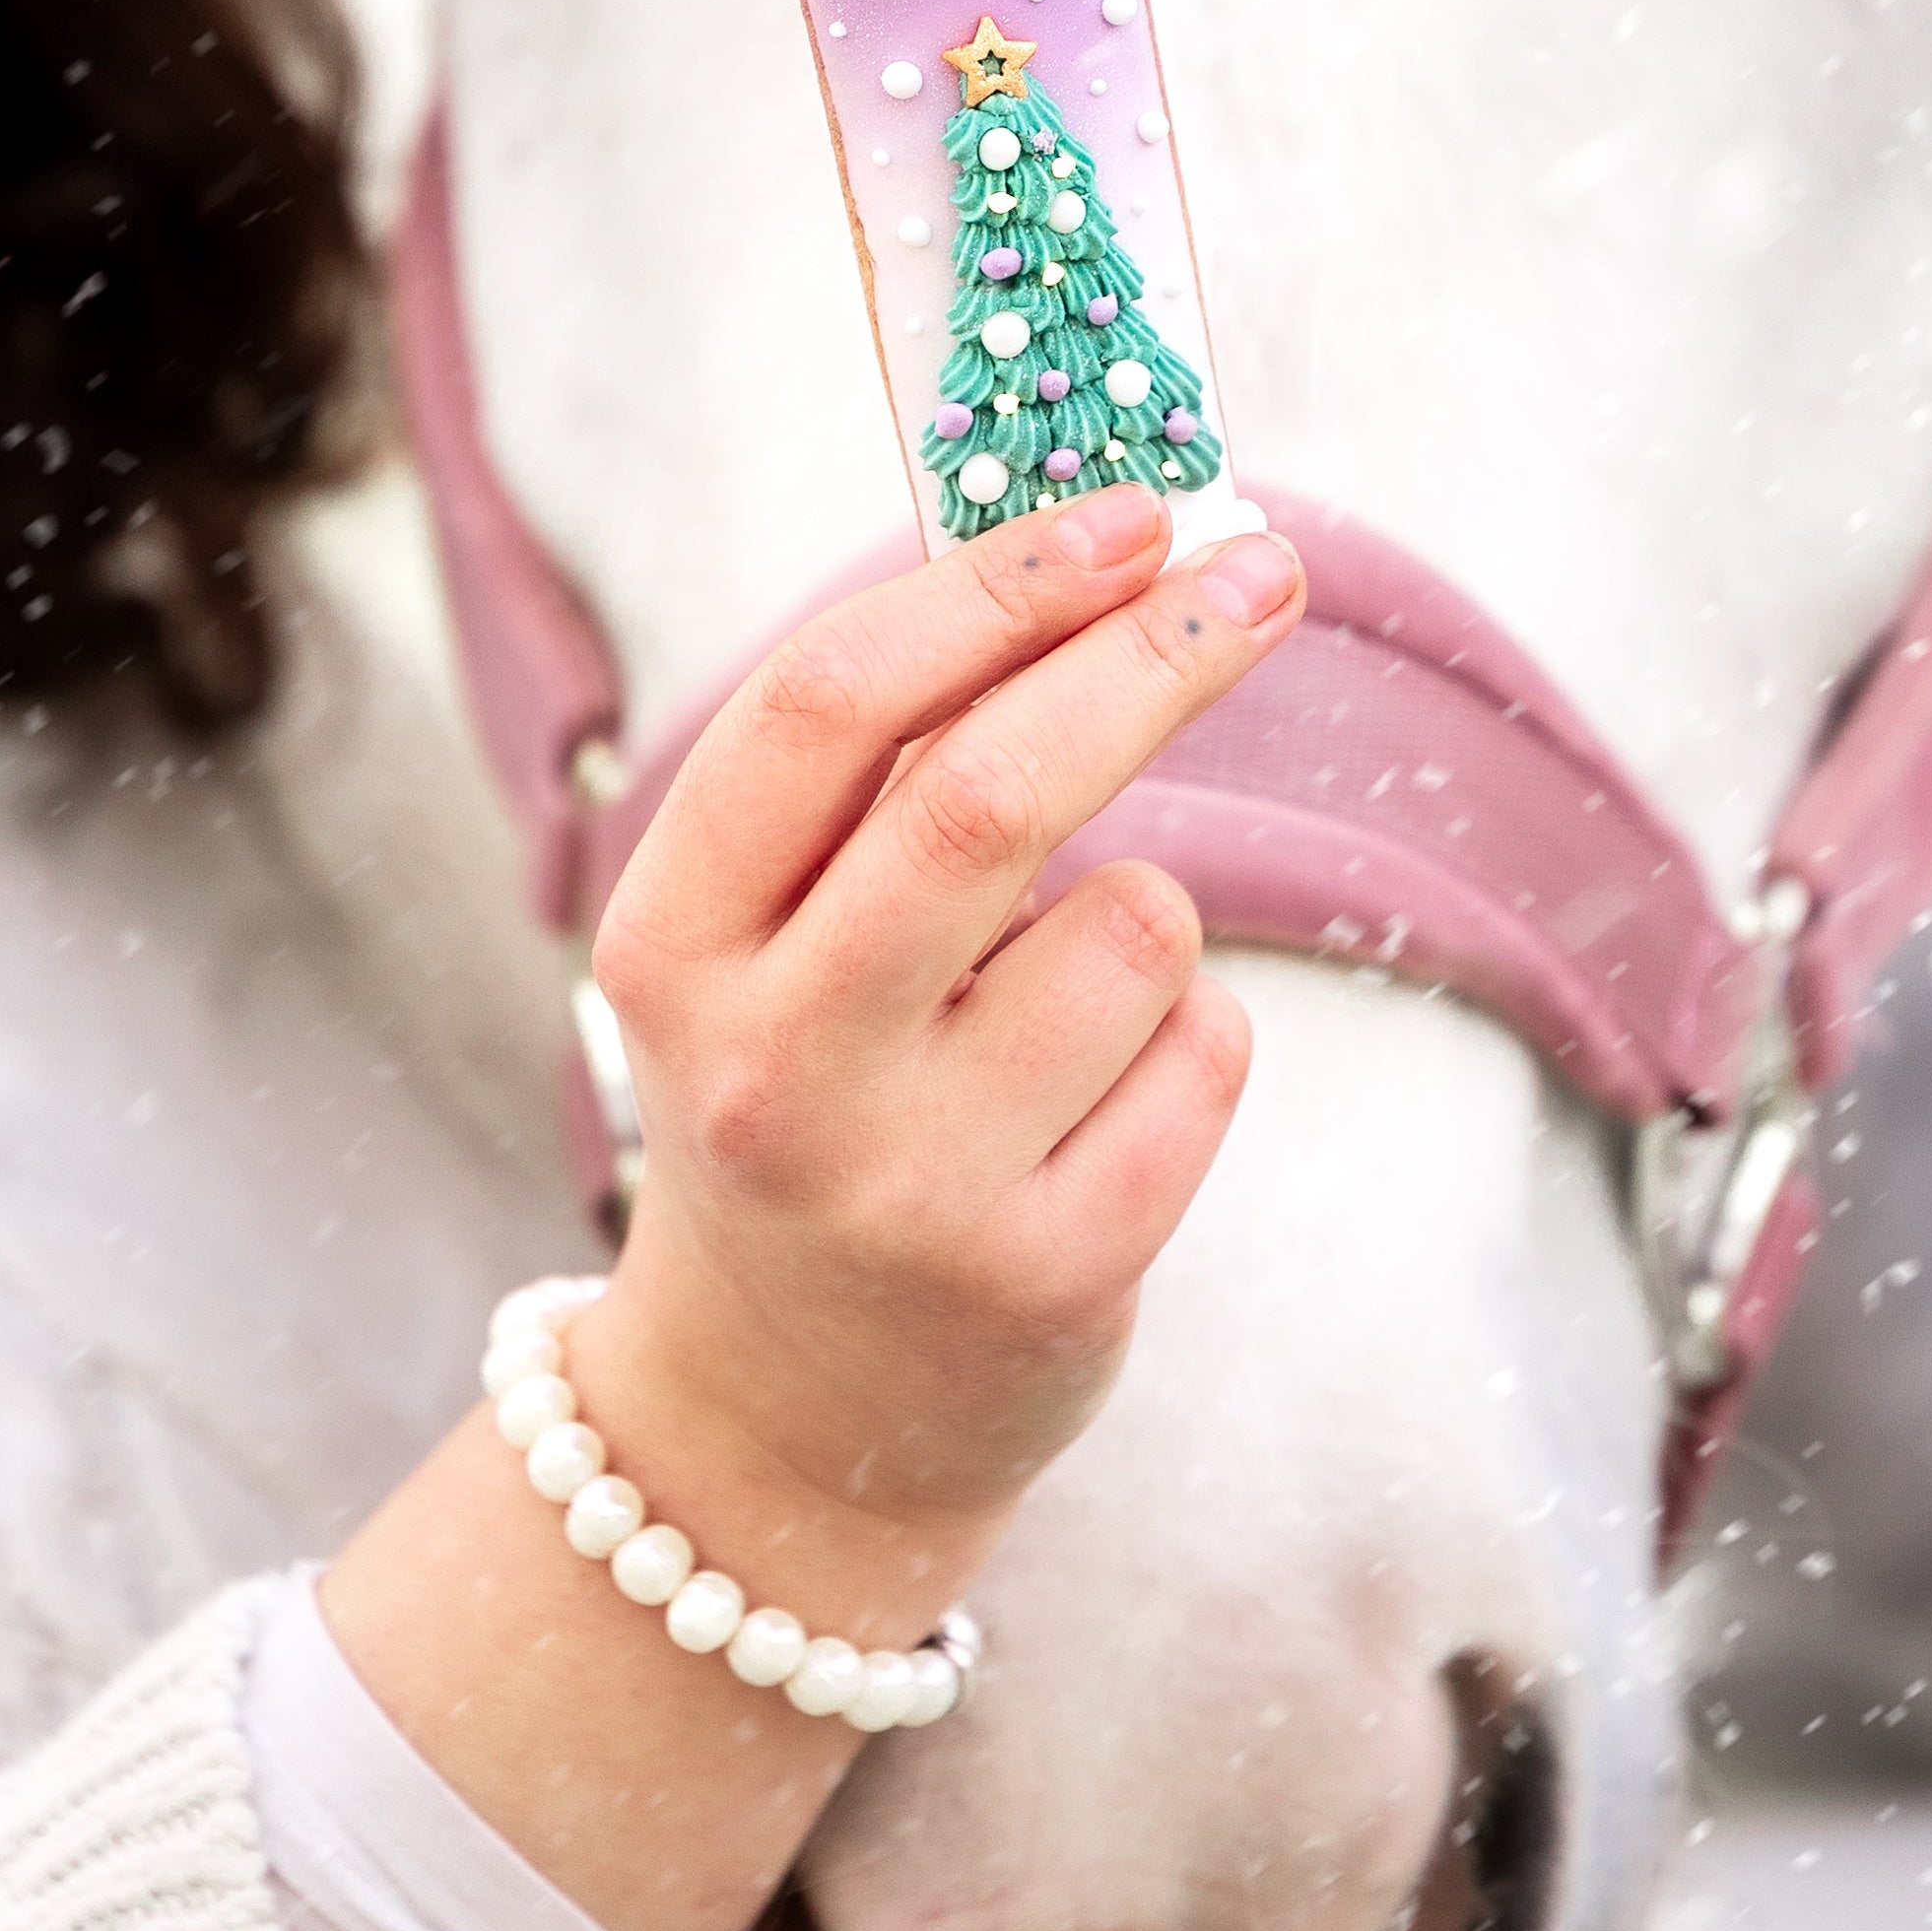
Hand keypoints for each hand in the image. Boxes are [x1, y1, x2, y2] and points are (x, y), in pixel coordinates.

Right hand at [318, 481, 1300, 1930]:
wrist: (782, 1419)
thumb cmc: (798, 1101)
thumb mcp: (756, 947)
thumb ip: (868, 778)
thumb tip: (1079, 553)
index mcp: (672, 943)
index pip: (825, 706)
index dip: (992, 584)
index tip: (1126, 511)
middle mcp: (772, 1064)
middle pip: (993, 790)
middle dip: (1150, 653)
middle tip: (1259, 570)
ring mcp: (909, 1184)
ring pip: (1138, 923)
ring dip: (1148, 910)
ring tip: (1063, 996)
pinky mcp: (1051, 1276)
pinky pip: (1207, 1053)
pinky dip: (1193, 1034)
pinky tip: (1100, 1105)